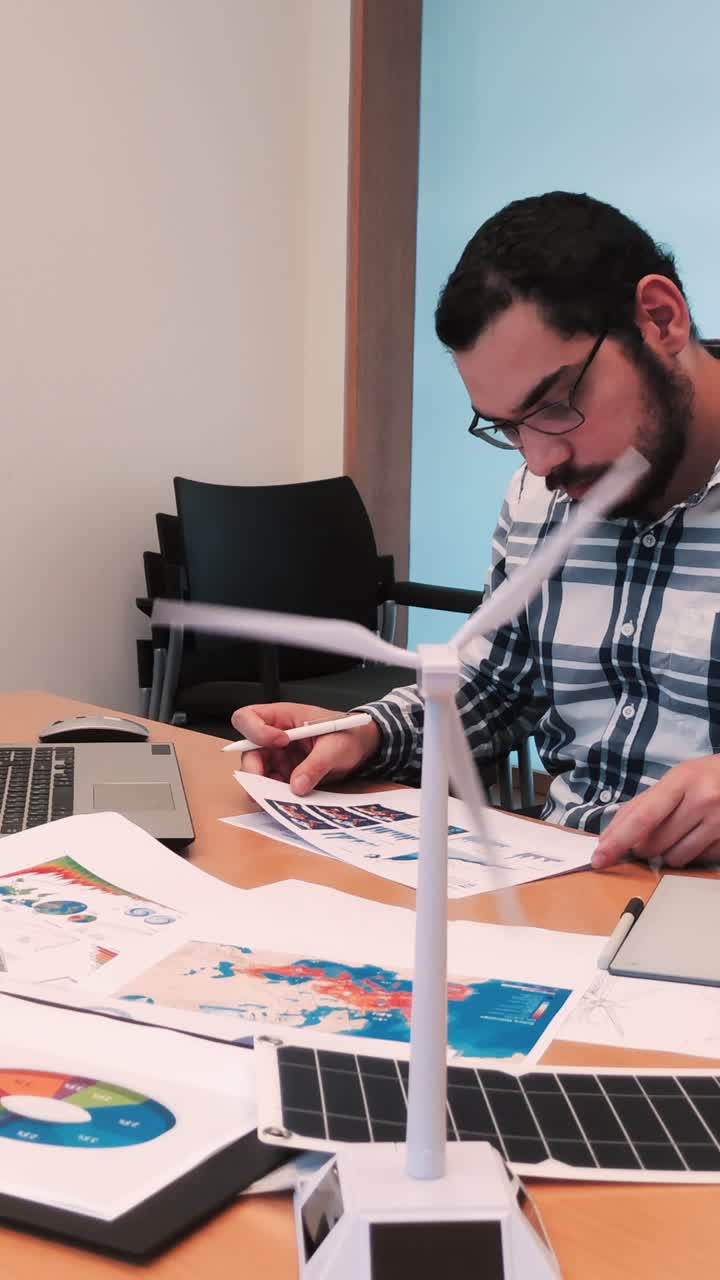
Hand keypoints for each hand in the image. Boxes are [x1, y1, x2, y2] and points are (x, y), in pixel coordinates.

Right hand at [229, 702, 381, 794]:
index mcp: (283, 716)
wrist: (361, 747)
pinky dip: (274, 794)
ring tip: (278, 796)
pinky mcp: (284, 773)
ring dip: (263, 785)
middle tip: (265, 786)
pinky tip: (287, 799)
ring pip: (256, 771)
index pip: (249, 716)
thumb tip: (297, 785)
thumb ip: (317, 764)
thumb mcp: (337, 746)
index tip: (280, 742)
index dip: (256, 731)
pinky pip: (271, 784)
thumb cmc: (348, 734)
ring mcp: (278, 755)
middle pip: (247, 749)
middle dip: (253, 768)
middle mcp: (274, 735)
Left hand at [592, 756, 719, 869]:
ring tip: (680, 833)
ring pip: (675, 859)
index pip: (642, 817)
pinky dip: (691, 855)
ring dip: (668, 854)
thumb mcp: (677, 778)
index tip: (598, 858)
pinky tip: (698, 837)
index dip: (617, 840)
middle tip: (654, 833)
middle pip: (655, 843)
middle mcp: (703, 799)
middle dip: (644, 846)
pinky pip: (698, 862)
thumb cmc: (706, 777)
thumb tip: (610, 836)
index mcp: (682, 780)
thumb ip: (644, 804)